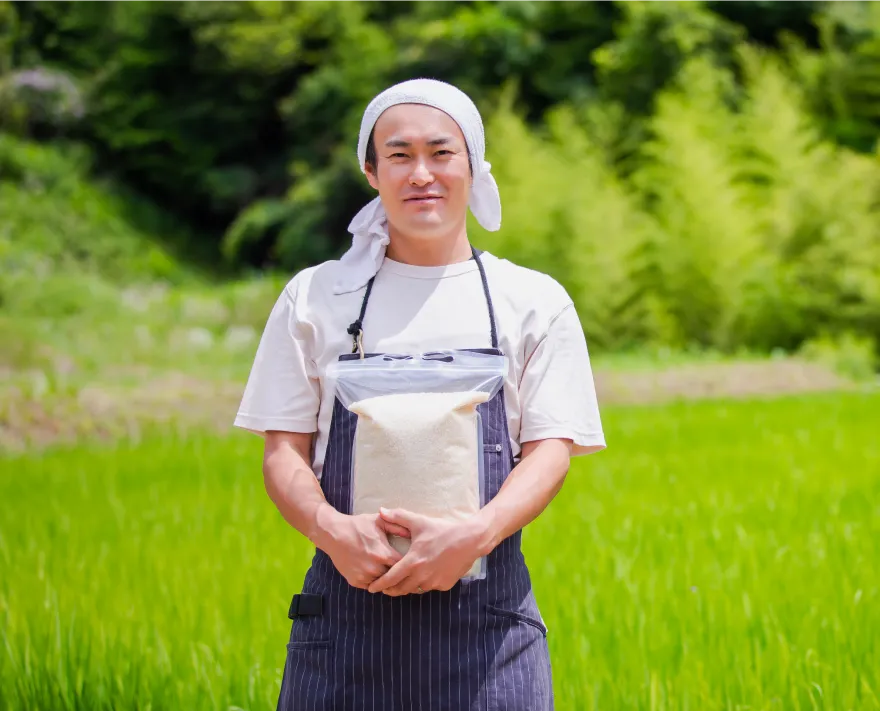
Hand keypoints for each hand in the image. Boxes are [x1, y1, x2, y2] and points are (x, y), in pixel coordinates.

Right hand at [318, 507, 410, 589]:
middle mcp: (375, 568)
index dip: (408, 565)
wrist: (333, 533)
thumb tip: (412, 533)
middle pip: (394, 577)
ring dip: (386, 578)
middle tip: (401, 569)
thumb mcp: (379, 521)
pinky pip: (371, 586)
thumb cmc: (358, 525)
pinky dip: (374, 581)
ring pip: (383, 583)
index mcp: (384, 554)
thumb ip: (397, 526)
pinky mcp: (355, 582)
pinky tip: (375, 572)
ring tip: (387, 570)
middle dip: (398, 573)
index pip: (404, 566)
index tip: (410, 562)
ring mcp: (364, 576)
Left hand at [367, 507, 489, 595]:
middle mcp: (421, 576)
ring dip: (407, 587)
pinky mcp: (444, 585)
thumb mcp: (419, 522)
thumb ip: (398, 517)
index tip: (371, 588)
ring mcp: (434, 583)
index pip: (390, 579)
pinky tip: (423, 576)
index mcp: (412, 562)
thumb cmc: (442, 530)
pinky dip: (423, 583)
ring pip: (415, 589)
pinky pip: (429, 587)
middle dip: (390, 590)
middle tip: (383, 588)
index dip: (379, 585)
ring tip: (401, 583)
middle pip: (400, 589)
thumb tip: (381, 511)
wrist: (470, 540)